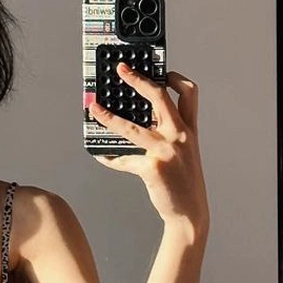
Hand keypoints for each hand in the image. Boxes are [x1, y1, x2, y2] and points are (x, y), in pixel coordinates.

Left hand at [89, 63, 208, 231]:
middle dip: (138, 80)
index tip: (160, 69)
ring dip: (108, 117)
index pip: (188, 93)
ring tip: (94, 109)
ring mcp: (166, 151)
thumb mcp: (182, 152)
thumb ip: (166, 133)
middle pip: (159, 97)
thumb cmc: (183, 181)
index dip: (174, 77)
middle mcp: (180, 136)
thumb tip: (137, 119)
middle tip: (120, 70)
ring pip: (130, 128)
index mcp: (189, 130)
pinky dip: (109, 158)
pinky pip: (122, 159)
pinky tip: (100, 156)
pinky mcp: (152, 168)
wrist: (189, 212)